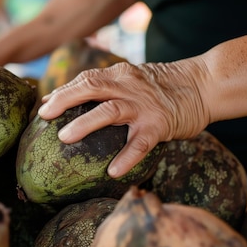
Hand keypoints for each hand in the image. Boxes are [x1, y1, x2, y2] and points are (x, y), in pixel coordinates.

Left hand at [37, 60, 210, 177]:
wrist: (202, 85)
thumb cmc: (157, 87)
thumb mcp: (128, 79)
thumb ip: (99, 86)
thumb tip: (55, 98)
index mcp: (118, 75)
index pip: (85, 79)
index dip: (63, 92)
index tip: (43, 106)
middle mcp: (128, 86)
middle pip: (91, 88)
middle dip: (64, 100)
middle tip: (45, 116)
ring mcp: (144, 106)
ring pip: (110, 111)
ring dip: (85, 124)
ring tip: (64, 138)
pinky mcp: (159, 125)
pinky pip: (140, 143)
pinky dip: (126, 157)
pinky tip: (113, 172)